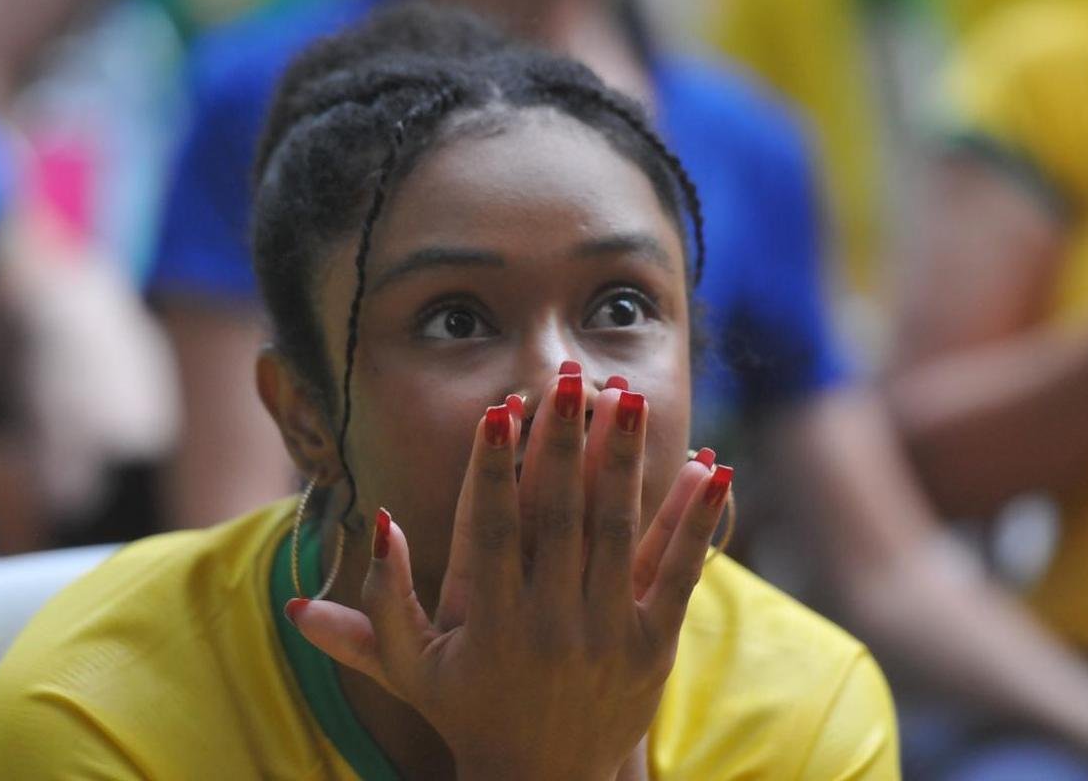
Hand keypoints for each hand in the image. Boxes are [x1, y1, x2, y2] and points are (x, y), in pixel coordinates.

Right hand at [289, 369, 732, 779]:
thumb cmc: (466, 710)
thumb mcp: (409, 667)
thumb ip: (381, 600)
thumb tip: (375, 523)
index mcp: (488, 623)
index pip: (490, 529)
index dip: (493, 468)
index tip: (499, 408)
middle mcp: (549, 625)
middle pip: (559, 516)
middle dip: (564, 442)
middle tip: (570, 377)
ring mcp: (606, 634)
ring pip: (618, 531)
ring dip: (624, 460)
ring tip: (628, 396)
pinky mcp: (652, 645)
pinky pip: (677, 574)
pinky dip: (695, 520)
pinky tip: (713, 467)